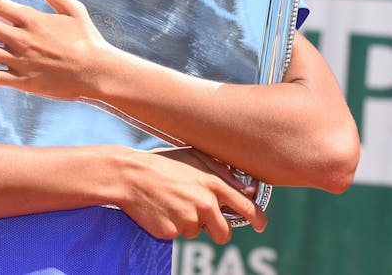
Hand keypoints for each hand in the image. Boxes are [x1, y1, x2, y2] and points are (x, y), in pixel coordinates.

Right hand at [113, 146, 266, 243]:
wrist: (129, 175)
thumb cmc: (163, 163)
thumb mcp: (194, 157)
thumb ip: (222, 171)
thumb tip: (245, 188)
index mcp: (213, 184)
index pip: (247, 208)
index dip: (258, 219)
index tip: (261, 225)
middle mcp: (204, 204)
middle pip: (224, 233)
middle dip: (217, 230)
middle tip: (202, 218)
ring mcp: (187, 219)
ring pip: (197, 232)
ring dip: (188, 223)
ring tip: (172, 202)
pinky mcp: (171, 232)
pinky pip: (178, 234)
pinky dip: (172, 225)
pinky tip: (161, 208)